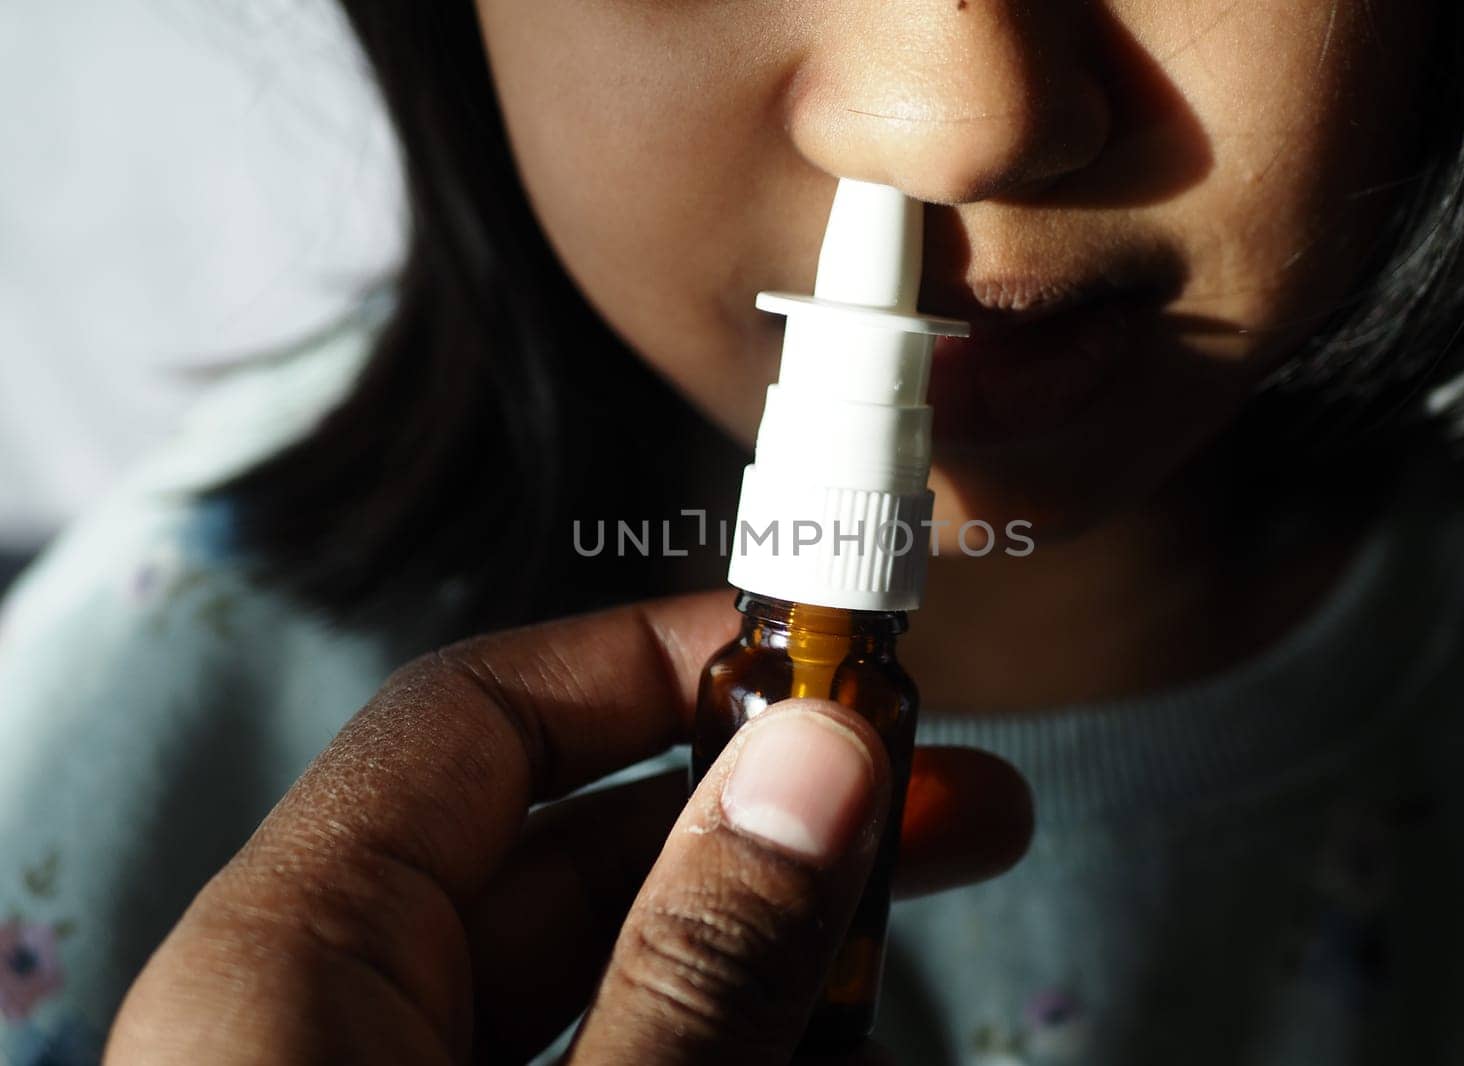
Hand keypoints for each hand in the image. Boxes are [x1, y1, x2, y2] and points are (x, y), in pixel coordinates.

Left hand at [105, 590, 1032, 1063]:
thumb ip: (692, 962)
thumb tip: (823, 757)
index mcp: (289, 962)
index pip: (481, 712)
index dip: (664, 654)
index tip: (831, 657)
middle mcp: (328, 1014)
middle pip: (579, 847)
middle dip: (780, 821)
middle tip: (956, 805)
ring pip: (614, 972)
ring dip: (777, 956)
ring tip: (915, 958)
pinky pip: (604, 1055)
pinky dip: (719, 1038)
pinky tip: (831, 1043)